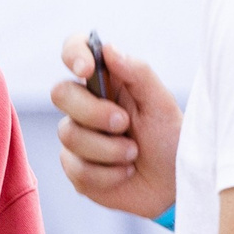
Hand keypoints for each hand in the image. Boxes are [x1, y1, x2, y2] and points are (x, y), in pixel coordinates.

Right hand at [52, 33, 179, 220]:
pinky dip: (109, 174)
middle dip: (93, 112)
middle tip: (124, 124)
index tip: (86, 69)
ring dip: (109, 149)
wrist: (173, 184)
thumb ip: (137, 72)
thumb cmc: (169, 139)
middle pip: (60, 93)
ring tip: (133, 154)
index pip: (75, 52)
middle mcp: (85, 105)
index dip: (73, 54)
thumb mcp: (161, 103)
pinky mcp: (76, 169)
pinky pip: (78, 169)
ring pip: (69, 135)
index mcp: (106, 80)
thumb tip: (107, 48)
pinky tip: (125, 173)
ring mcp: (77, 137)